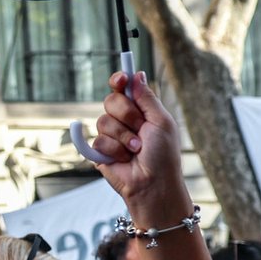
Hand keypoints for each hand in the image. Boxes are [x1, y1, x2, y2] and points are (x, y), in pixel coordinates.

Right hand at [91, 71, 191, 224]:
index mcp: (140, 110)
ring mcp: (111, 136)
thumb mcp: (161, 121)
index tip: (121, 80)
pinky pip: (97, 141)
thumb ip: (147, 98)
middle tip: (140, 130)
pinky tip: (121, 158)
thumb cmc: (163, 155)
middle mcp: (124, 120)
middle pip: (110, 101)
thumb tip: (137, 75)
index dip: (119, 81)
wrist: (153, 184)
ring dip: (123, 137)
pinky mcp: (100, 151)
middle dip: (126, 115)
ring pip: (103, 121)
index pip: (123, 88)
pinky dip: (112, 150)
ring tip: (135, 151)